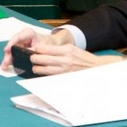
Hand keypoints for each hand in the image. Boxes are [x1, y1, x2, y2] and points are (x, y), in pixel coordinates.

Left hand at [1, 27, 123, 75]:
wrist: (96, 68)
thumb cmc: (83, 58)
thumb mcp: (72, 49)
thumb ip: (59, 49)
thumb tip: (43, 49)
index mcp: (66, 50)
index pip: (47, 49)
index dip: (37, 49)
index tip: (33, 49)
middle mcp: (65, 60)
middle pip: (43, 59)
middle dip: (34, 58)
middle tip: (30, 58)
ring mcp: (65, 70)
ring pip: (45, 69)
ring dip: (37, 68)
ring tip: (34, 67)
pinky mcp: (65, 78)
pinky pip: (52, 76)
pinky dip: (45, 75)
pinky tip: (41, 74)